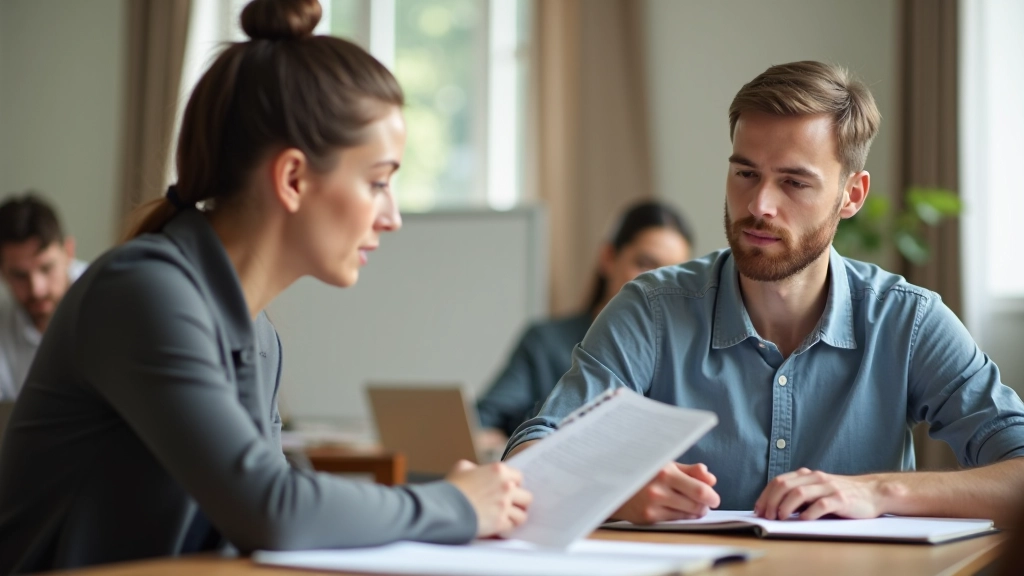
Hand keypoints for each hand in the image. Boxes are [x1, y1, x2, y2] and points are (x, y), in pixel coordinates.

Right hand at [446, 460, 531, 536]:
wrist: (445, 507)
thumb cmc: (451, 488)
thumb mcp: (462, 467)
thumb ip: (476, 468)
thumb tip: (477, 471)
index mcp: (499, 470)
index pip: (519, 477)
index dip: (513, 484)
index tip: (507, 490)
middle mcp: (506, 487)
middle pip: (527, 497)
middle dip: (519, 502)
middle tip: (511, 506)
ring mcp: (505, 505)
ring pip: (522, 515)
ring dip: (514, 517)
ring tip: (506, 518)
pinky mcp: (500, 522)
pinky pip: (512, 527)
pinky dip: (506, 528)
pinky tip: (499, 525)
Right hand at [610, 462, 719, 523]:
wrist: (612, 484)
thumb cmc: (643, 471)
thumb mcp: (664, 463)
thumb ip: (690, 471)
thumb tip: (711, 479)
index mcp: (664, 471)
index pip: (699, 490)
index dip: (711, 496)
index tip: (713, 497)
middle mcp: (658, 490)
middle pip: (696, 504)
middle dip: (705, 504)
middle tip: (706, 502)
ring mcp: (652, 506)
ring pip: (688, 514)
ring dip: (696, 511)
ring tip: (692, 504)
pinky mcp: (648, 518)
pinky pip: (675, 520)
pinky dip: (682, 516)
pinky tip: (678, 508)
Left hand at [754, 468, 882, 519]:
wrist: (872, 493)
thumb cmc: (841, 495)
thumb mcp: (817, 491)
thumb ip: (800, 496)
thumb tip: (774, 509)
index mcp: (807, 476)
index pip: (779, 481)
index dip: (765, 495)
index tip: (758, 510)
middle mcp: (816, 479)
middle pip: (785, 485)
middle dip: (771, 501)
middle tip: (767, 516)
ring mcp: (828, 488)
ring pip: (799, 493)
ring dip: (786, 506)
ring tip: (780, 518)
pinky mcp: (841, 499)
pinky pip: (821, 505)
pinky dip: (809, 514)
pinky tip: (803, 521)